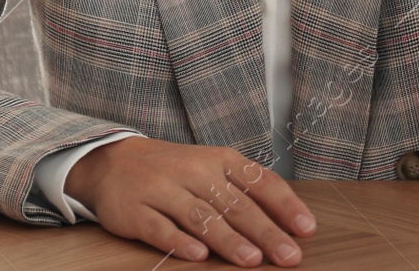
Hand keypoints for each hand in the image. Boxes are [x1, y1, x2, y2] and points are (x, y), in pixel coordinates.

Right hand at [67, 136, 315, 265]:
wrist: (112, 161)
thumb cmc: (173, 169)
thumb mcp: (210, 166)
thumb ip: (244, 190)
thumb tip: (286, 221)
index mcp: (218, 159)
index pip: (259, 181)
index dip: (285, 205)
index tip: (306, 228)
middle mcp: (194, 172)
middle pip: (235, 204)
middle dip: (265, 232)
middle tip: (288, 255)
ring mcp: (163, 191)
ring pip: (202, 217)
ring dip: (229, 239)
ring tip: (251, 259)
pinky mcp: (136, 211)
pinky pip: (161, 228)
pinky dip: (180, 242)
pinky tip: (199, 256)